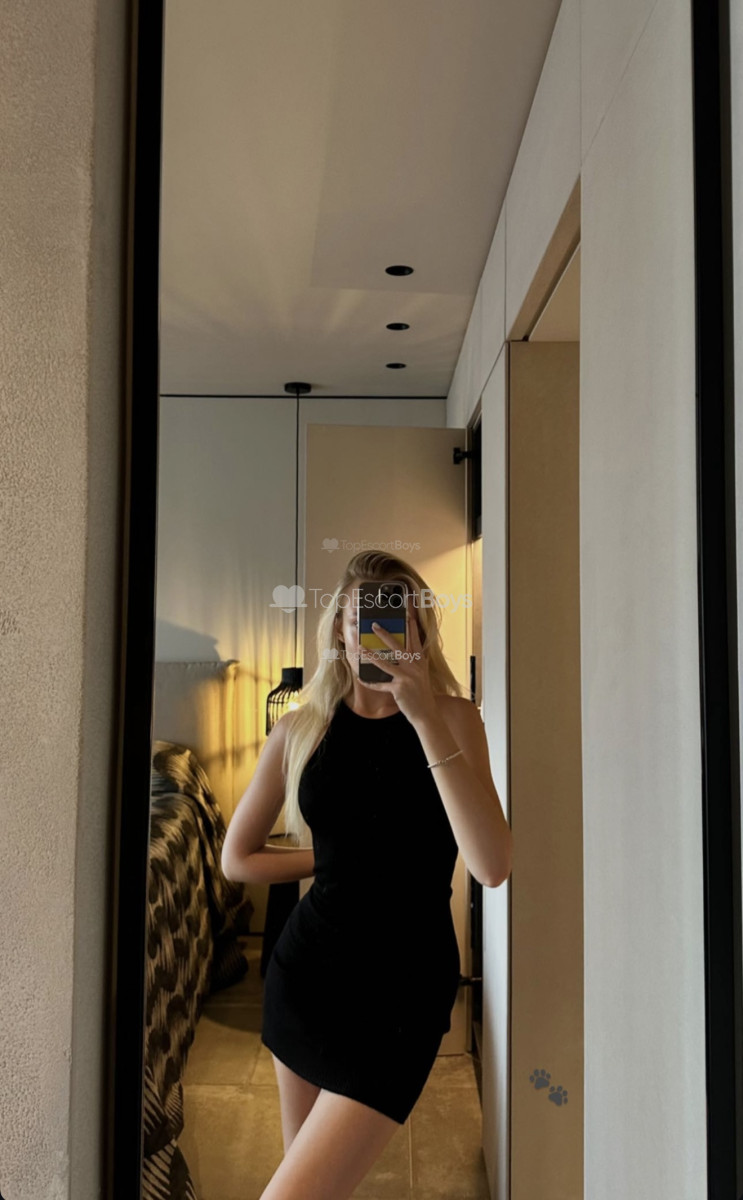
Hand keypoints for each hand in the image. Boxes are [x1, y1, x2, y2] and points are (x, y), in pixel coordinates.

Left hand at [358, 596, 438, 726]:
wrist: (426, 712)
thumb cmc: (421, 692)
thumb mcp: (421, 674)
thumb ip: (413, 662)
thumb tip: (401, 650)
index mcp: (420, 661)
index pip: (415, 641)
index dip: (411, 628)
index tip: (407, 616)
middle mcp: (414, 667)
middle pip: (397, 647)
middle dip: (385, 635)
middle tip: (374, 625)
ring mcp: (406, 678)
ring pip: (385, 663)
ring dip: (371, 655)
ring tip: (361, 648)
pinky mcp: (398, 689)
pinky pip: (380, 684)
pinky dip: (369, 682)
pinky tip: (360, 678)